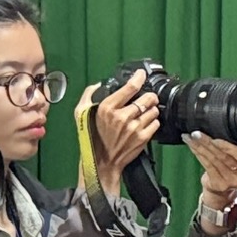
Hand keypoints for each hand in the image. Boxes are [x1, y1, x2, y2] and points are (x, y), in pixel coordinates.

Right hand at [93, 69, 162, 192]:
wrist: (102, 162)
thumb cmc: (92, 138)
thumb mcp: (81, 114)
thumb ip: (88, 95)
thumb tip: (98, 85)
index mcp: (107, 108)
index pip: (130, 87)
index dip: (139, 78)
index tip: (141, 74)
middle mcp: (122, 117)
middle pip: (147, 98)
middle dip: (149, 96)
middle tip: (146, 98)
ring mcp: (134, 128)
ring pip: (154, 110)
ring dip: (151, 110)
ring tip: (143, 113)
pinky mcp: (143, 138)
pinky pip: (156, 123)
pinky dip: (153, 122)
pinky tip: (144, 124)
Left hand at [186, 132, 236, 208]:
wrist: (225, 188)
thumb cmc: (234, 166)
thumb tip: (223, 128)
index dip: (227, 146)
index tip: (214, 138)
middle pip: (225, 156)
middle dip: (209, 143)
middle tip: (197, 134)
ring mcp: (233, 181)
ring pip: (214, 160)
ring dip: (200, 147)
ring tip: (191, 138)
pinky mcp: (220, 184)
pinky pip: (207, 166)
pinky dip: (198, 154)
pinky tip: (192, 147)